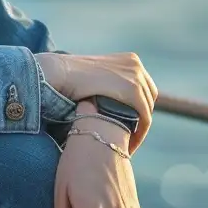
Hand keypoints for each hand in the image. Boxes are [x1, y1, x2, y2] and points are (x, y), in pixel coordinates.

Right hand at [35, 50, 156, 149]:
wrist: (59, 74)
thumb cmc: (70, 80)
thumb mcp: (97, 79)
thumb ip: (111, 86)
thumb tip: (115, 103)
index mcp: (130, 60)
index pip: (144, 90)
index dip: (139, 112)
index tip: (128, 129)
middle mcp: (136, 65)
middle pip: (148, 100)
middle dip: (140, 121)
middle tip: (127, 141)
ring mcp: (136, 76)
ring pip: (146, 111)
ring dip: (139, 131)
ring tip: (125, 147)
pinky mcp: (133, 90)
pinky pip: (144, 117)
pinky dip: (138, 134)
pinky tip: (126, 146)